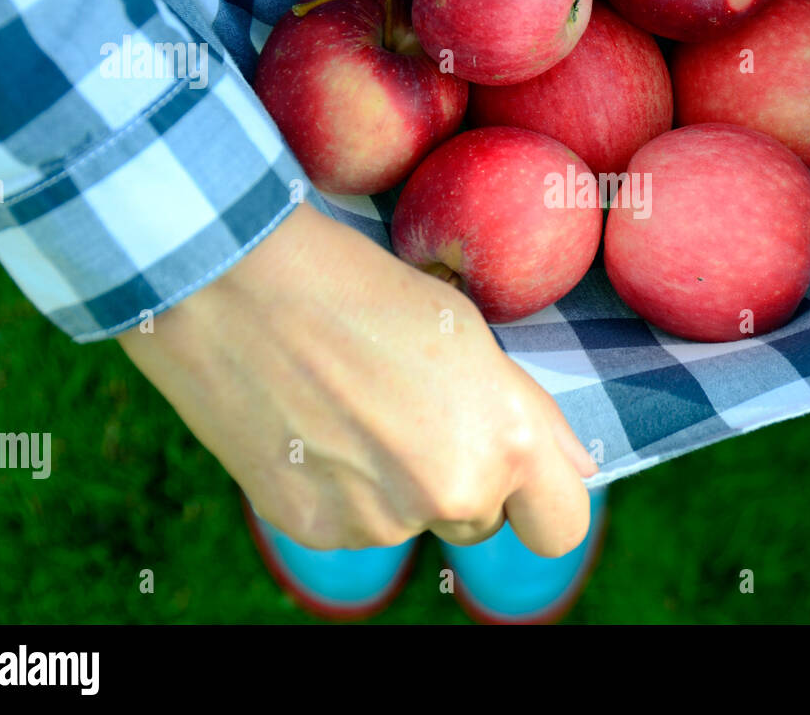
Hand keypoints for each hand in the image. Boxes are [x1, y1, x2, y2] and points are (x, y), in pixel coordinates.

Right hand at [118, 203, 596, 553]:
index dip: (545, 500)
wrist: (234, 282)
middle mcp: (450, 494)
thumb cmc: (362, 286)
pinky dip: (339, 487)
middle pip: (479, 520)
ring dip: (395, 482)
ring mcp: (378, 521)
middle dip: (461, 477)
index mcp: (504, 439)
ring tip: (349, 402)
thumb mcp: (469, 332)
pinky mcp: (312, 528)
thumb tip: (575, 470)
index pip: (561, 526)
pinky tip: (311, 424)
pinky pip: (351, 522)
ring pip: (410, 520)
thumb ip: (530, 414)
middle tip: (413, 407)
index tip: (522, 474)